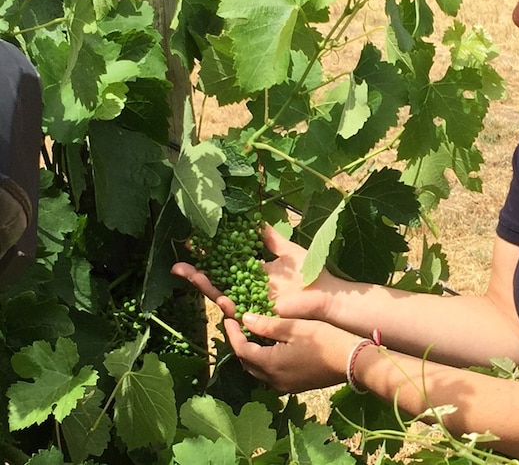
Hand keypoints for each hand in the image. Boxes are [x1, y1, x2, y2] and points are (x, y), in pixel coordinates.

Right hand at [171, 223, 342, 320]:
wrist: (325, 294)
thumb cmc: (310, 273)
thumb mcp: (286, 250)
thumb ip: (269, 238)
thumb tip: (253, 220)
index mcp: (252, 273)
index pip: (223, 265)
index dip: (207, 256)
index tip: (191, 244)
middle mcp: (248, 288)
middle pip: (216, 282)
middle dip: (195, 274)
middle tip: (176, 265)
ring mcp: (252, 302)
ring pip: (222, 296)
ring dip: (205, 287)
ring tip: (188, 275)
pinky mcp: (260, 315)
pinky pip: (241, 312)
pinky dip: (229, 305)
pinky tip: (219, 297)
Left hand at [225, 313, 356, 392]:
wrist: (353, 363)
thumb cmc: (325, 340)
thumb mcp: (296, 327)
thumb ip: (268, 325)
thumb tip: (244, 319)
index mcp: (271, 364)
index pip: (241, 349)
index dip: (232, 333)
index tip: (228, 317)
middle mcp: (273, 380)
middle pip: (246, 362)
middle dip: (239, 343)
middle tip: (237, 324)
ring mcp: (284, 385)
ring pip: (258, 370)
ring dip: (251, 353)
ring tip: (252, 334)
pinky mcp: (294, 386)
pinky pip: (270, 374)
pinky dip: (264, 360)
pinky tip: (270, 347)